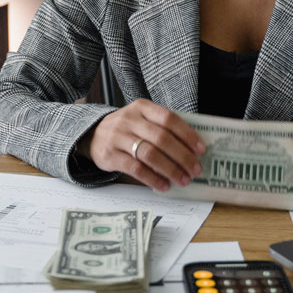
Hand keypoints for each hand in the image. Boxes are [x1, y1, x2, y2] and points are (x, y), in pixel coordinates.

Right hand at [87, 99, 204, 192]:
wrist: (92, 135)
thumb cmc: (126, 130)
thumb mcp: (141, 120)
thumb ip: (162, 128)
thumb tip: (191, 150)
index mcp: (142, 107)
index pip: (169, 118)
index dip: (187, 134)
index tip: (200, 149)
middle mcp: (129, 120)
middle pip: (161, 138)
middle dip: (182, 156)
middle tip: (195, 169)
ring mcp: (118, 137)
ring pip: (150, 154)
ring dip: (170, 169)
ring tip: (183, 180)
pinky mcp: (110, 155)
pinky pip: (135, 168)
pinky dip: (152, 179)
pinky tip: (163, 185)